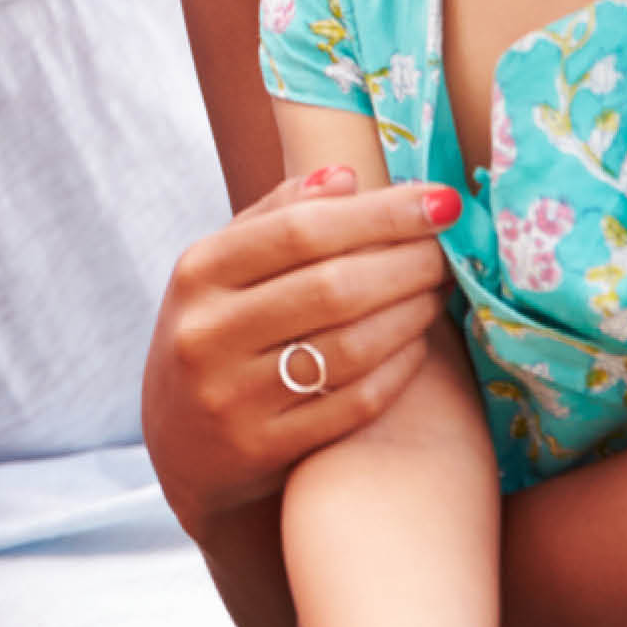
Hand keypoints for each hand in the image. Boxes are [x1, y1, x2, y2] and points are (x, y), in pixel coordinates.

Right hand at [143, 165, 458, 531]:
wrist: (179, 448)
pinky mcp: (263, 448)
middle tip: (448, 251)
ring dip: (411, 313)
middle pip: (333, 286)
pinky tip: (416, 344)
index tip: (440, 201)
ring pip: (351, 346)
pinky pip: (354, 403)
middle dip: (409, 262)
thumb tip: (348, 177)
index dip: (382, 213)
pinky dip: (398, 368)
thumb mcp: (223, 270)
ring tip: (437, 292)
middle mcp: (208, 333)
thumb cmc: (218, 335)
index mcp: (198, 272)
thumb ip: (277, 216)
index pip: (301, 229)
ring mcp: (234, 397)